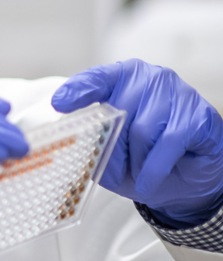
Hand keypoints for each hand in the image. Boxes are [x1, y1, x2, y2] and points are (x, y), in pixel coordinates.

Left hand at [52, 59, 222, 225]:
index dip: (78, 90)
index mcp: (123, 80)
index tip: (59, 104)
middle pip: (119, 110)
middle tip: (118, 167)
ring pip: (143, 128)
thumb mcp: (109, 157)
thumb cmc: (142, 160)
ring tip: (139, 172)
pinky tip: (150, 180)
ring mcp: (179, 93)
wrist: (184, 183)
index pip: (97, 78)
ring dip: (137, 160)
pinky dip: (155, 167)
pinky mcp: (200, 115)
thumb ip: (92, 146)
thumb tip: (75, 145)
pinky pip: (170, 140)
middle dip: (114, 146)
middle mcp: (150, 79)